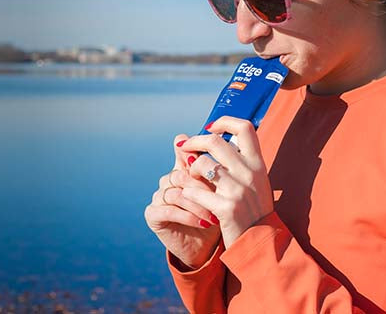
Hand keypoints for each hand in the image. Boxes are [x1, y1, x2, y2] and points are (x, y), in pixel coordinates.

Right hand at [145, 134, 221, 268]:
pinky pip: (167, 210)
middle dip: (200, 186)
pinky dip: (187, 216)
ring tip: (214, 215)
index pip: (183, 152)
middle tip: (218, 197)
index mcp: (182, 170)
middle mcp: (168, 181)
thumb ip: (221, 167)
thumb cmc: (217, 215)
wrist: (208, 247)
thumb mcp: (222, 190)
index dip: (196, 157)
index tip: (216, 167)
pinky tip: (203, 223)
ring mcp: (158, 197)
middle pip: (180, 174)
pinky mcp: (153, 215)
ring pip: (175, 193)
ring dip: (197, 205)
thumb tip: (232, 138)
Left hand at [177, 117, 275, 249]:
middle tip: (184, 148)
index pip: (245, 128)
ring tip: (188, 177)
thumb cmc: (254, 210)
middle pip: (215, 142)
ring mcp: (238, 190)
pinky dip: (188, 192)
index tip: (210, 127)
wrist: (261, 243)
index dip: (225, 122)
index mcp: (258, 164)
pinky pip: (196, 191)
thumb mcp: (255, 181)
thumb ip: (240, 161)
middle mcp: (250, 173)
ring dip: (190, 170)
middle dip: (194, 142)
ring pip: (202, 165)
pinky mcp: (226, 208)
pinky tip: (189, 197)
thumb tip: (215, 137)